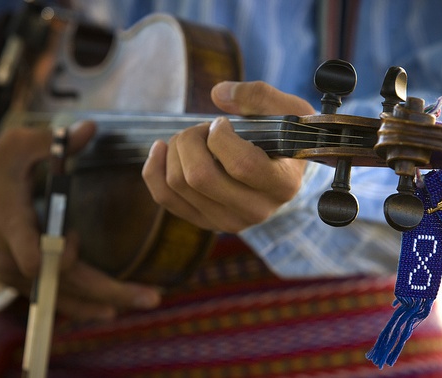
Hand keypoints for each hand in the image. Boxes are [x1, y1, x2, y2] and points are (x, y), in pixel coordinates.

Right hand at [0, 122, 160, 319]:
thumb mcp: (16, 148)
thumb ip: (53, 142)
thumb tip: (90, 127)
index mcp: (9, 218)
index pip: (25, 245)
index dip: (45, 251)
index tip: (70, 245)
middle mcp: (12, 254)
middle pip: (61, 279)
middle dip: (106, 289)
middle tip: (150, 295)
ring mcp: (18, 273)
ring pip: (63, 293)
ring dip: (104, 300)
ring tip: (146, 300)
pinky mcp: (26, 281)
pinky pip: (57, 296)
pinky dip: (85, 302)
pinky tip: (114, 306)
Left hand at [142, 81, 315, 232]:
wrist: (281, 170)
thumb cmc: (284, 137)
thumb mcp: (287, 109)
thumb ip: (259, 95)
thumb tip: (219, 94)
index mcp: (282, 185)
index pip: (241, 165)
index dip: (221, 137)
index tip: (222, 123)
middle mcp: (256, 211)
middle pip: (200, 177)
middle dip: (190, 139)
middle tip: (202, 128)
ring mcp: (228, 222)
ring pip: (178, 184)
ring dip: (176, 149)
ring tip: (193, 139)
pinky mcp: (204, 222)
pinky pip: (164, 197)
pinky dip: (154, 169)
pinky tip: (162, 149)